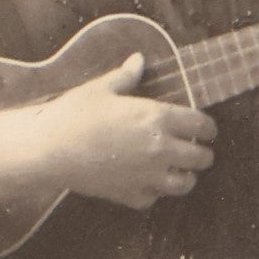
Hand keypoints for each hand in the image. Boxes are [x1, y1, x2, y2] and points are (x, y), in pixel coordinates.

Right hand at [41, 53, 217, 209]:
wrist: (50, 151)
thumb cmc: (75, 114)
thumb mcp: (101, 88)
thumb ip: (126, 75)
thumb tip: (138, 60)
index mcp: (157, 118)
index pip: (201, 125)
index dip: (208, 127)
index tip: (206, 128)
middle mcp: (160, 149)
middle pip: (201, 158)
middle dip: (202, 152)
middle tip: (194, 147)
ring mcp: (147, 176)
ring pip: (185, 184)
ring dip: (185, 175)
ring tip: (178, 168)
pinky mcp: (130, 195)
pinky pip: (155, 198)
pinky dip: (155, 191)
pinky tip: (146, 181)